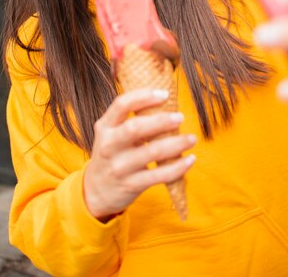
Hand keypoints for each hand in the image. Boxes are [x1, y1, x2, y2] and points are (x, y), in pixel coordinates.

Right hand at [83, 88, 195, 220]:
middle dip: (161, 121)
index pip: (121, 105)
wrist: (96, 192)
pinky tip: (190, 159)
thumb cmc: (111, 154)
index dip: (143, 96)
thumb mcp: (110, 133)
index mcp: (105, 126)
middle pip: (136, 127)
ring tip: (191, 138)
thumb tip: (163, 101)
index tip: (164, 94)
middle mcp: (109, 145)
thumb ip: (128, 119)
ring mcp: (119, 166)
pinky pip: (160, 175)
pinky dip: (178, 167)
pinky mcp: (131, 185)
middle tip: (180, 117)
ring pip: (152, 152)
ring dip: (176, 144)